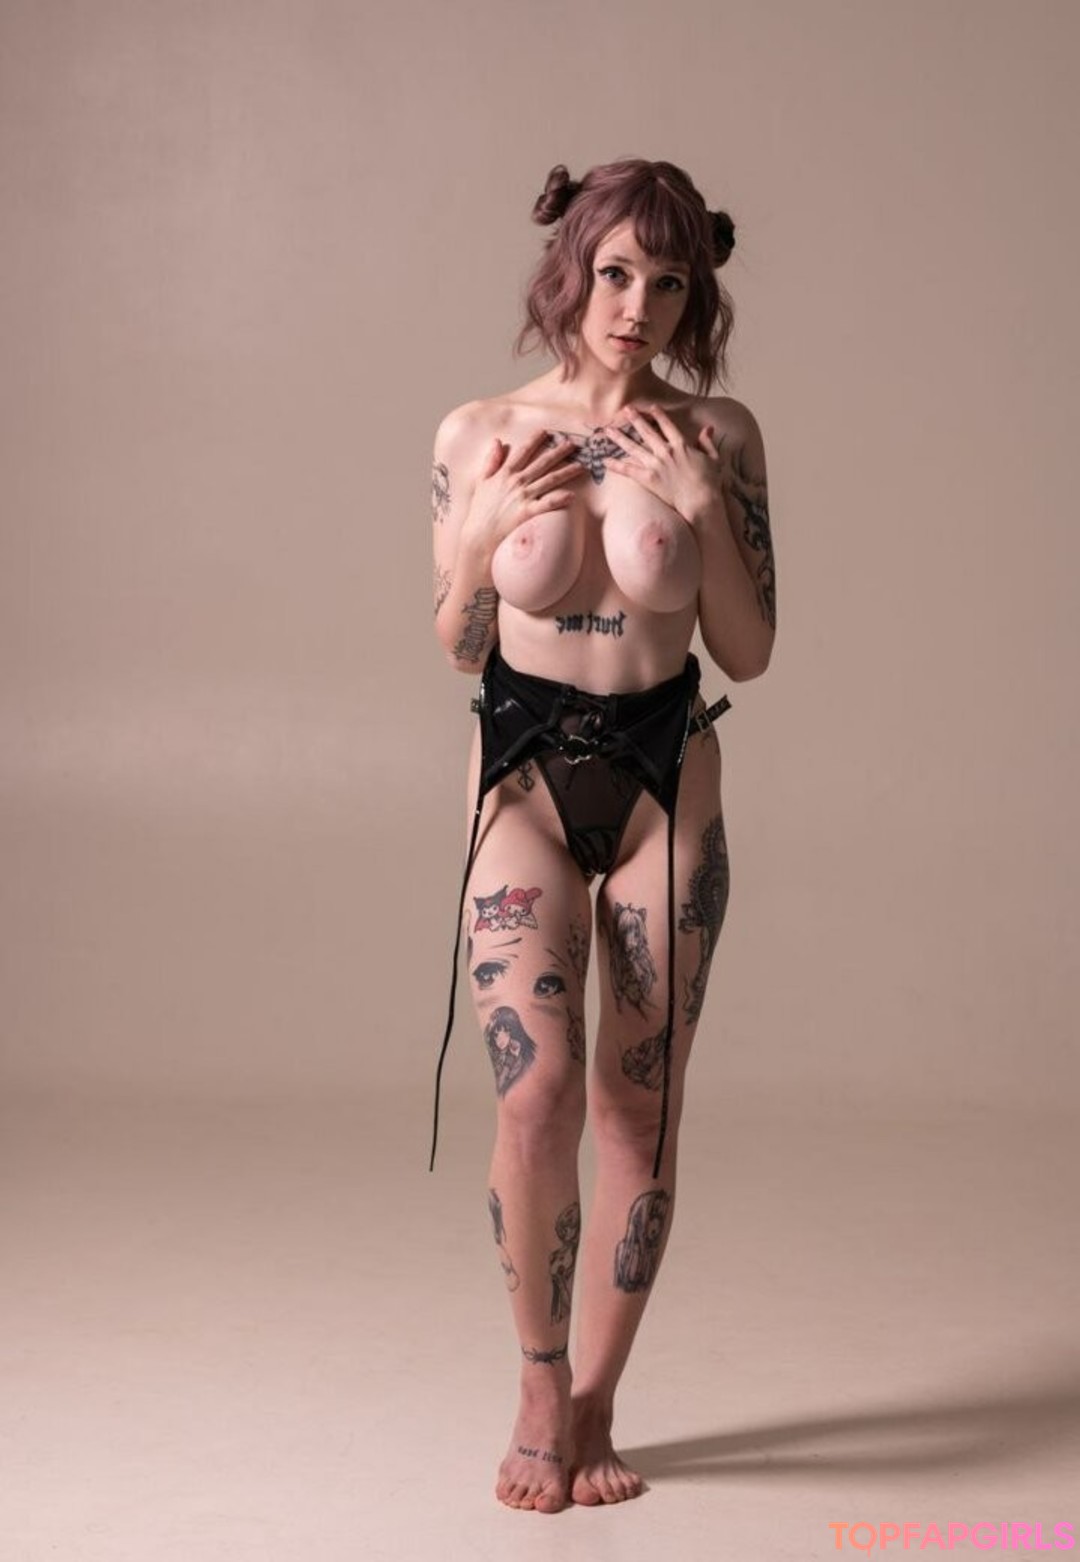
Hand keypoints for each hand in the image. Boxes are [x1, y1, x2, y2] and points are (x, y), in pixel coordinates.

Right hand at [463, 427, 586, 551]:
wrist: (478, 534)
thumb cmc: (480, 509)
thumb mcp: (482, 481)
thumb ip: (491, 460)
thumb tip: (497, 441)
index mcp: (505, 472)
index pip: (523, 451)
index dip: (535, 440)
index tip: (546, 432)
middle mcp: (516, 482)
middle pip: (542, 463)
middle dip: (558, 452)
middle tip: (573, 444)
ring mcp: (523, 497)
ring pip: (549, 480)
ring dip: (567, 472)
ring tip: (581, 467)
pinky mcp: (527, 512)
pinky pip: (547, 504)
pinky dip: (559, 499)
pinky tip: (572, 496)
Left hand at [602, 404, 723, 525]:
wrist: (702, 500)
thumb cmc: (711, 482)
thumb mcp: (714, 458)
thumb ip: (707, 442)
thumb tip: (707, 428)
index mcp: (682, 445)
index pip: (667, 426)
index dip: (658, 415)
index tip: (650, 408)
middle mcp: (666, 451)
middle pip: (646, 432)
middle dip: (635, 419)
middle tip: (625, 410)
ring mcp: (656, 465)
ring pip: (634, 448)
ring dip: (620, 438)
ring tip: (608, 430)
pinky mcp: (649, 479)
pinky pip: (629, 471)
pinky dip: (617, 466)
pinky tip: (605, 460)